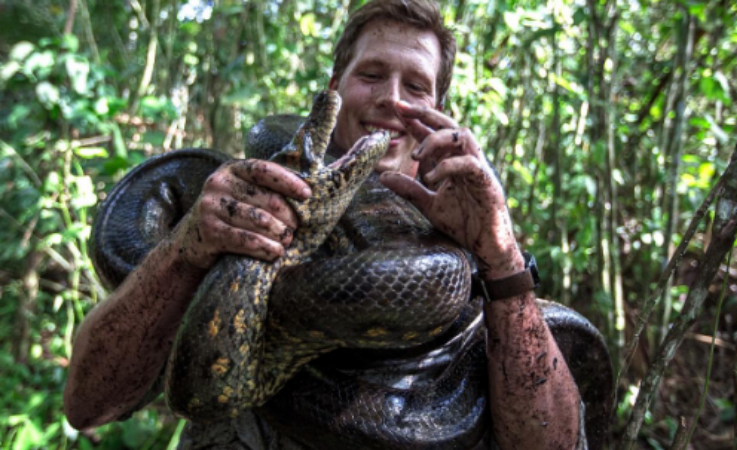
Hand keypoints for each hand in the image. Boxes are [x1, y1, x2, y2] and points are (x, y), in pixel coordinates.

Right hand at [172, 159, 310, 267]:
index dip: (288, 182)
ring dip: (279, 234)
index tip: (307, 195)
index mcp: (232, 169)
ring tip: (287, 241)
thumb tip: (306, 194)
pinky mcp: (210, 231)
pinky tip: (275, 252)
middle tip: (296, 228)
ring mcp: (211, 207)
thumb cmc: (229, 215)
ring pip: (259, 221)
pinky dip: (265, 248)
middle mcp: (218, 183)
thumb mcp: (241, 193)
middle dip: (287, 217)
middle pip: (266, 199)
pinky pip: (246, 240)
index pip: (264, 170)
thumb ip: (264, 188)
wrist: (191, 240)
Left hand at [380, 101, 522, 277]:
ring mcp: (479, 169)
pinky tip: (431, 177)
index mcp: (454, 162)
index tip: (396, 110)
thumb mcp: (429, 205)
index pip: (435, 134)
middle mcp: (468, 159)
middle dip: (425, 114)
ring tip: (416, 156)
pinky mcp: (487, 183)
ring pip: (462, 137)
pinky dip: (448, 166)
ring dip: (436, 140)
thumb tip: (383, 177)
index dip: (417, 121)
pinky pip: (469, 164)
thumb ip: (410, 189)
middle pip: (450, 125)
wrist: (487, 247)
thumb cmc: (464, 224)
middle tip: (401, 109)